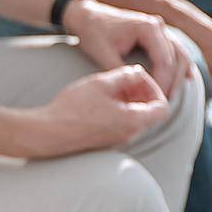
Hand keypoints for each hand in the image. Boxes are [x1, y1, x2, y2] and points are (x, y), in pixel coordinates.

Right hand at [16, 64, 169, 157]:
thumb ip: (125, 76)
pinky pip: (123, 123)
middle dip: (142, 91)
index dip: (156, 89)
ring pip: (136, 117)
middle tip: (127, 78)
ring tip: (113, 84)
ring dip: (130, 99)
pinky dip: (120, 108)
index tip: (139, 78)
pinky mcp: (107, 140)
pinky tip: (103, 97)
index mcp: (133, 121)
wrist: (48, 132)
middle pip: (151, 112)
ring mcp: (119, 139)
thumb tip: (138, 72)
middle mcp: (130, 134)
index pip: (163, 107)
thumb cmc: (73, 108)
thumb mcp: (101, 83)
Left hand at [64, 0, 190, 99]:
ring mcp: (160, 28)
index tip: (156, 99)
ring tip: (172, 95)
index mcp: (148, 28)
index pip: (164, 61)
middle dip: (173, 82)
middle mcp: (158, 26)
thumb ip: (122, 73)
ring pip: (181, 55)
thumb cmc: (93, 32)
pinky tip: (182, 81)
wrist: (86, 16)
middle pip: (178, 58)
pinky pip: (175, 51)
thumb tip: (136, 93)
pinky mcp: (157, 34)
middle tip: (166, 102)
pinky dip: (179, 66)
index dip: (163, 83)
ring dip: (179, 76)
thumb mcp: (104, 55)